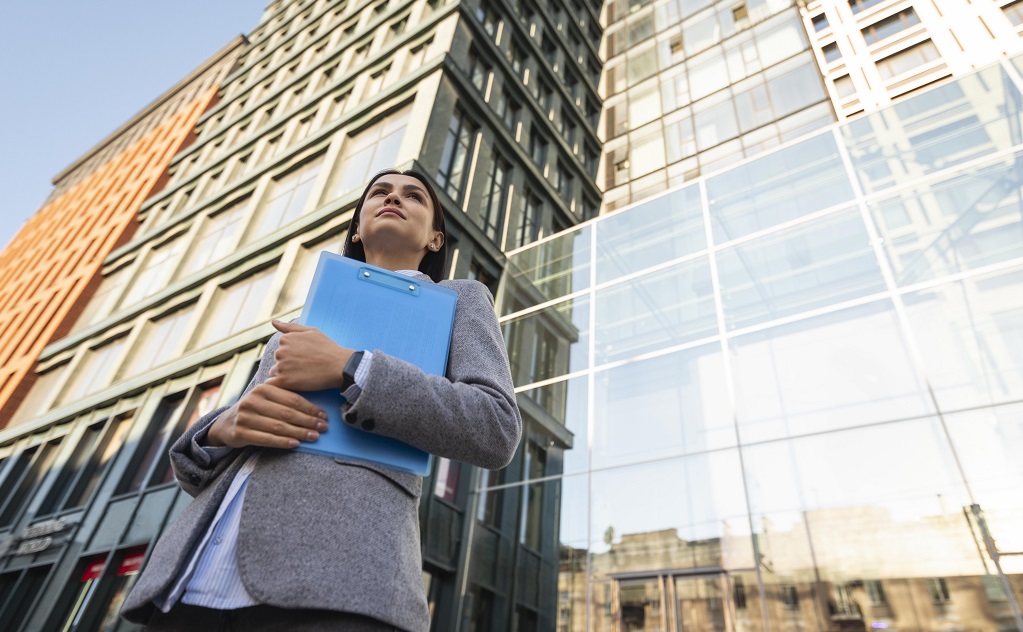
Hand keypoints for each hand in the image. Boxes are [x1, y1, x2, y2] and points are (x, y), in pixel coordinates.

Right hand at [206, 380, 327, 448]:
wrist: (226, 423)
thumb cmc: (255, 410)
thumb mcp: (267, 398)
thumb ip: (285, 398)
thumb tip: (316, 409)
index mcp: (263, 389)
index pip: (292, 399)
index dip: (310, 408)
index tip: (324, 416)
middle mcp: (253, 401)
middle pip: (287, 413)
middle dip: (308, 421)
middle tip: (323, 427)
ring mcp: (245, 417)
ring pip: (278, 427)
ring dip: (299, 432)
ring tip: (314, 436)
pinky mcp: (240, 432)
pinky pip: (266, 439)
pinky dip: (282, 442)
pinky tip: (295, 444)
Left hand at [268, 319, 352, 390]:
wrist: (340, 366)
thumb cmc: (328, 348)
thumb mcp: (311, 331)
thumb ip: (290, 327)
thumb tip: (273, 322)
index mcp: (285, 339)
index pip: (281, 349)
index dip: (293, 355)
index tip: (305, 358)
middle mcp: (280, 351)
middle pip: (277, 361)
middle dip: (288, 365)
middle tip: (306, 367)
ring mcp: (281, 366)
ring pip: (275, 373)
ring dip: (285, 375)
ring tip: (303, 375)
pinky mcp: (284, 381)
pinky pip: (273, 384)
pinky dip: (280, 385)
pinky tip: (293, 384)